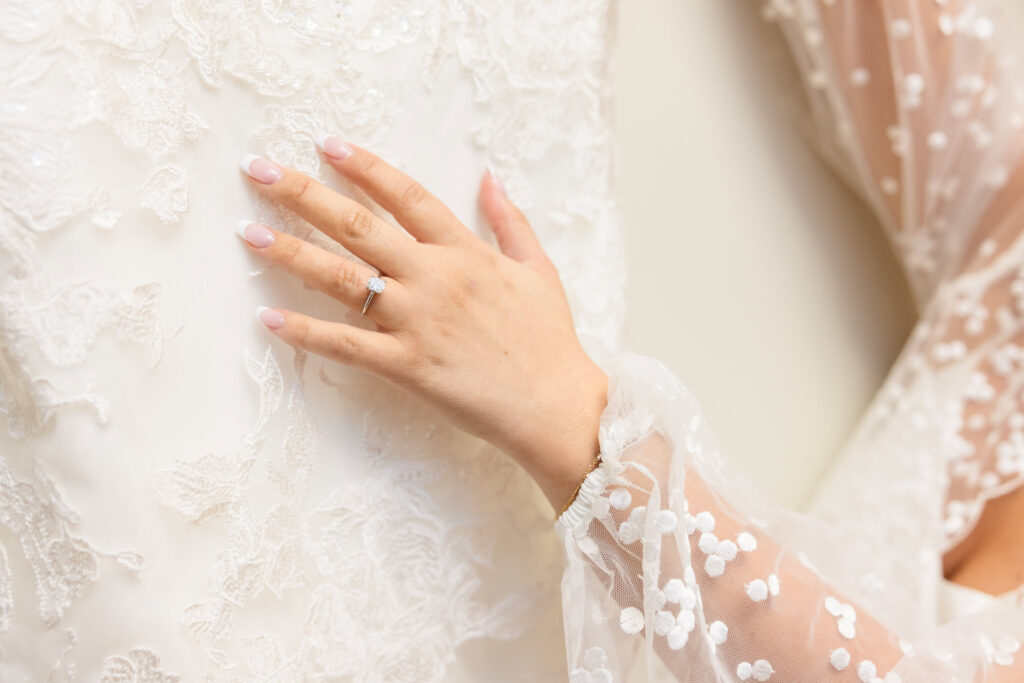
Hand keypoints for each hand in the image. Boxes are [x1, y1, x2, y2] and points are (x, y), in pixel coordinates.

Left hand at [237, 139, 608, 510]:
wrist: (556, 406)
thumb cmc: (549, 341)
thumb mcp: (538, 269)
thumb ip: (510, 220)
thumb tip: (490, 177)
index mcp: (465, 252)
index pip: (406, 196)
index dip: (364, 167)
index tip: (326, 144)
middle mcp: (434, 278)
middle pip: (358, 226)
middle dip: (304, 194)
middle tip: (259, 171)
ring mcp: (417, 321)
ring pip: (343, 279)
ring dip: (292, 255)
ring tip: (249, 234)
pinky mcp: (407, 365)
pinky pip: (346, 346)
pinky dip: (306, 333)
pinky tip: (268, 319)